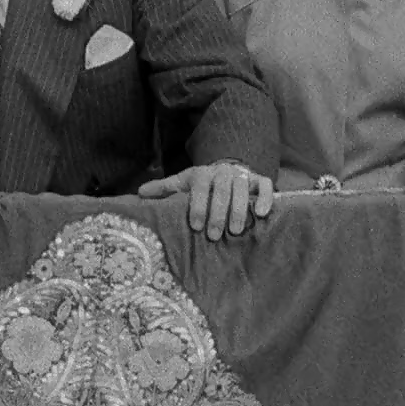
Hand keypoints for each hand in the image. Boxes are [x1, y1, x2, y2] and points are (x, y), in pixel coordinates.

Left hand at [138, 162, 273, 240]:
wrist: (226, 170)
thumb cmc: (201, 185)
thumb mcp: (182, 184)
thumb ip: (164, 189)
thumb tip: (139, 194)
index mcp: (202, 173)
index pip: (199, 187)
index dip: (198, 205)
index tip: (196, 226)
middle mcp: (222, 172)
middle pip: (222, 189)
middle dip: (218, 213)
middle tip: (214, 235)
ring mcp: (242, 175)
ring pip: (242, 188)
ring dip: (239, 209)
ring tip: (235, 231)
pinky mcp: (258, 179)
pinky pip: (265, 185)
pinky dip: (264, 197)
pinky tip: (261, 214)